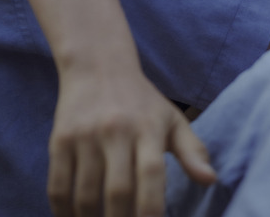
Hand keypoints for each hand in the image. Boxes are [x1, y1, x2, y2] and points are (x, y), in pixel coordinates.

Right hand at [48, 67, 214, 216]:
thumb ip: (192, 151)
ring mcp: (85, 136)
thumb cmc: (142, 102)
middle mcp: (116, 131)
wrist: (98, 66)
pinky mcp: (60, 139)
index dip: (151, 209)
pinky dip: (62, 210)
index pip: (151, 174)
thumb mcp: (172, 120)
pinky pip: (58, 185)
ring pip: (85, 193)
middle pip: (118, 190)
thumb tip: (211, 180)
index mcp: (148, 128)